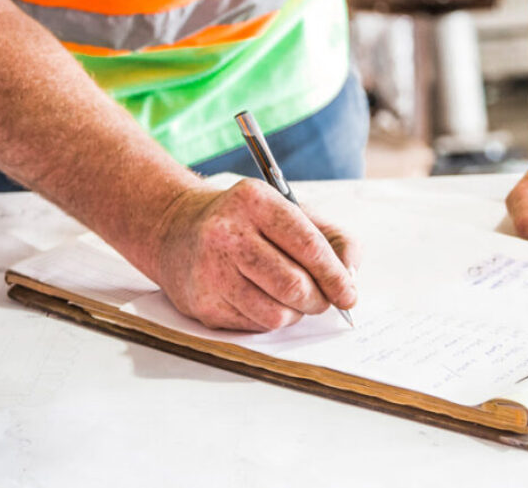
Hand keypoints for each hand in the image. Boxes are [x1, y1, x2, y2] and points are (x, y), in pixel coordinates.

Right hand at [150, 179, 359, 330]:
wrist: (177, 230)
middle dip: (318, 300)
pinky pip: (254, 326)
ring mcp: (210, 269)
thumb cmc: (246, 223)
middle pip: (294, 285)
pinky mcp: (202, 302)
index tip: (348, 294)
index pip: (308, 246)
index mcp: (255, 200)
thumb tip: (350, 278)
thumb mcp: (291, 212)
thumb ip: (333, 239)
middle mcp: (227, 232)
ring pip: (276, 314)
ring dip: (295, 313)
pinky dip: (269, 319)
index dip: (336, 276)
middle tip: (322, 300)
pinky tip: (260, 299)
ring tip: (290, 298)